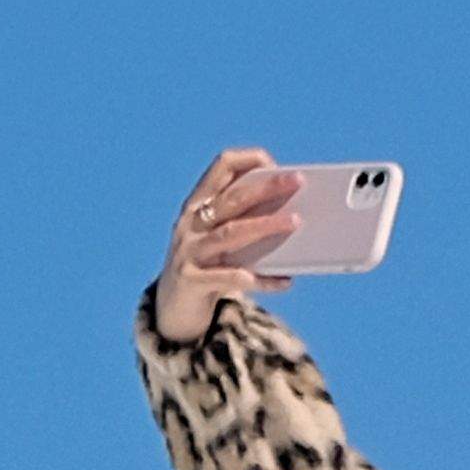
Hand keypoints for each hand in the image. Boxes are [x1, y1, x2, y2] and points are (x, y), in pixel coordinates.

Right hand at [152, 149, 299, 346]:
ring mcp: (187, 252)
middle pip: (232, 199)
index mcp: (197, 206)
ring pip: (231, 233)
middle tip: (299, 181)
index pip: (220, 168)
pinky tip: (284, 280)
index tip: (273, 164)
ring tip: (295, 222)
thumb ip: (244, 222)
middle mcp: (189, 224)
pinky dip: (261, 280)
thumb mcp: (218, 239)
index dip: (247, 160)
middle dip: (266, 187)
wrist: (171, 309)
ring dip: (265, 225)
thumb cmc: (206, 267)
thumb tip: (292, 214)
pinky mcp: (191, 281)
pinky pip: (232, 279)